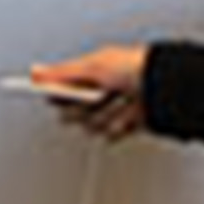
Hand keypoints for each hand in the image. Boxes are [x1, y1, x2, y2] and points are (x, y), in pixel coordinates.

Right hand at [28, 43, 147, 139]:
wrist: (168, 85)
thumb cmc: (136, 67)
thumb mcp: (94, 67)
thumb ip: (62, 73)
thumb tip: (36, 73)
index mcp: (90, 73)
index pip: (60, 88)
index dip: (56, 95)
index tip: (51, 98)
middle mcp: (99, 91)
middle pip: (72, 114)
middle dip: (83, 110)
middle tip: (96, 100)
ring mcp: (112, 110)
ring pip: (92, 127)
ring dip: (105, 117)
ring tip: (121, 105)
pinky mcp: (126, 125)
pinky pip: (111, 136)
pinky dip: (120, 128)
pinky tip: (129, 116)